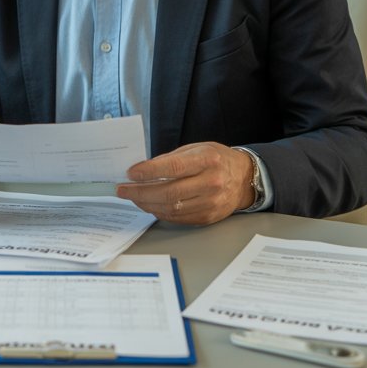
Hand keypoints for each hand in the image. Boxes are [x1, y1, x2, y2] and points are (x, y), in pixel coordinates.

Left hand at [115, 142, 254, 224]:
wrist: (244, 178)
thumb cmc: (217, 159)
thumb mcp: (196, 149)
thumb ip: (170, 159)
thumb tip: (142, 170)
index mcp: (207, 160)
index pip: (173, 167)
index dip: (148, 172)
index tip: (130, 173)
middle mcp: (211, 183)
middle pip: (168, 192)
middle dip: (140, 192)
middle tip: (122, 189)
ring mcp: (211, 203)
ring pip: (171, 208)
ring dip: (146, 204)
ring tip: (133, 197)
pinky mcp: (207, 217)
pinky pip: (178, 218)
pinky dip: (160, 212)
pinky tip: (149, 204)